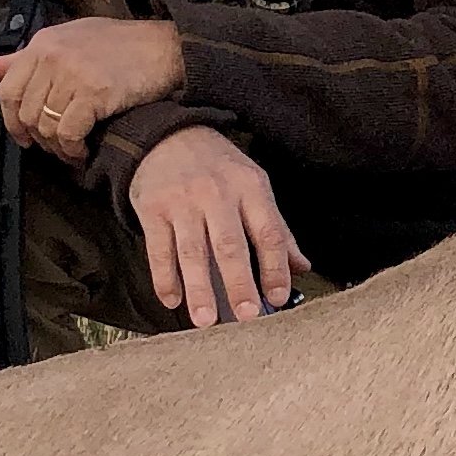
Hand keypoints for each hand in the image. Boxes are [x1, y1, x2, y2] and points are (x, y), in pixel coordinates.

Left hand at [0, 16, 186, 162]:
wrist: (166, 48)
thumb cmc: (123, 45)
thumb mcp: (72, 39)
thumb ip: (31, 56)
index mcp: (43, 43)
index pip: (7, 90)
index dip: (12, 120)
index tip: (25, 137)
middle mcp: (52, 56)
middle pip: (26, 112)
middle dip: (39, 138)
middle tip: (57, 148)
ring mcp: (72, 73)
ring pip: (46, 126)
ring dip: (58, 148)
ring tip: (74, 151)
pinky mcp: (93, 92)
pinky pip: (68, 134)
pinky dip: (74, 150)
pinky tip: (84, 151)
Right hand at [126, 125, 310, 324]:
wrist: (167, 135)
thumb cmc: (218, 167)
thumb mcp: (253, 185)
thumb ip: (276, 228)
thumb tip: (302, 267)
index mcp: (250, 188)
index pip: (268, 232)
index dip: (275, 267)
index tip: (278, 297)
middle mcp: (217, 194)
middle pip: (230, 246)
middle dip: (239, 283)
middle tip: (246, 316)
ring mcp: (183, 202)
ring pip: (192, 251)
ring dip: (199, 288)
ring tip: (205, 320)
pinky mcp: (153, 209)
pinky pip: (159, 249)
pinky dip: (164, 278)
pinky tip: (172, 300)